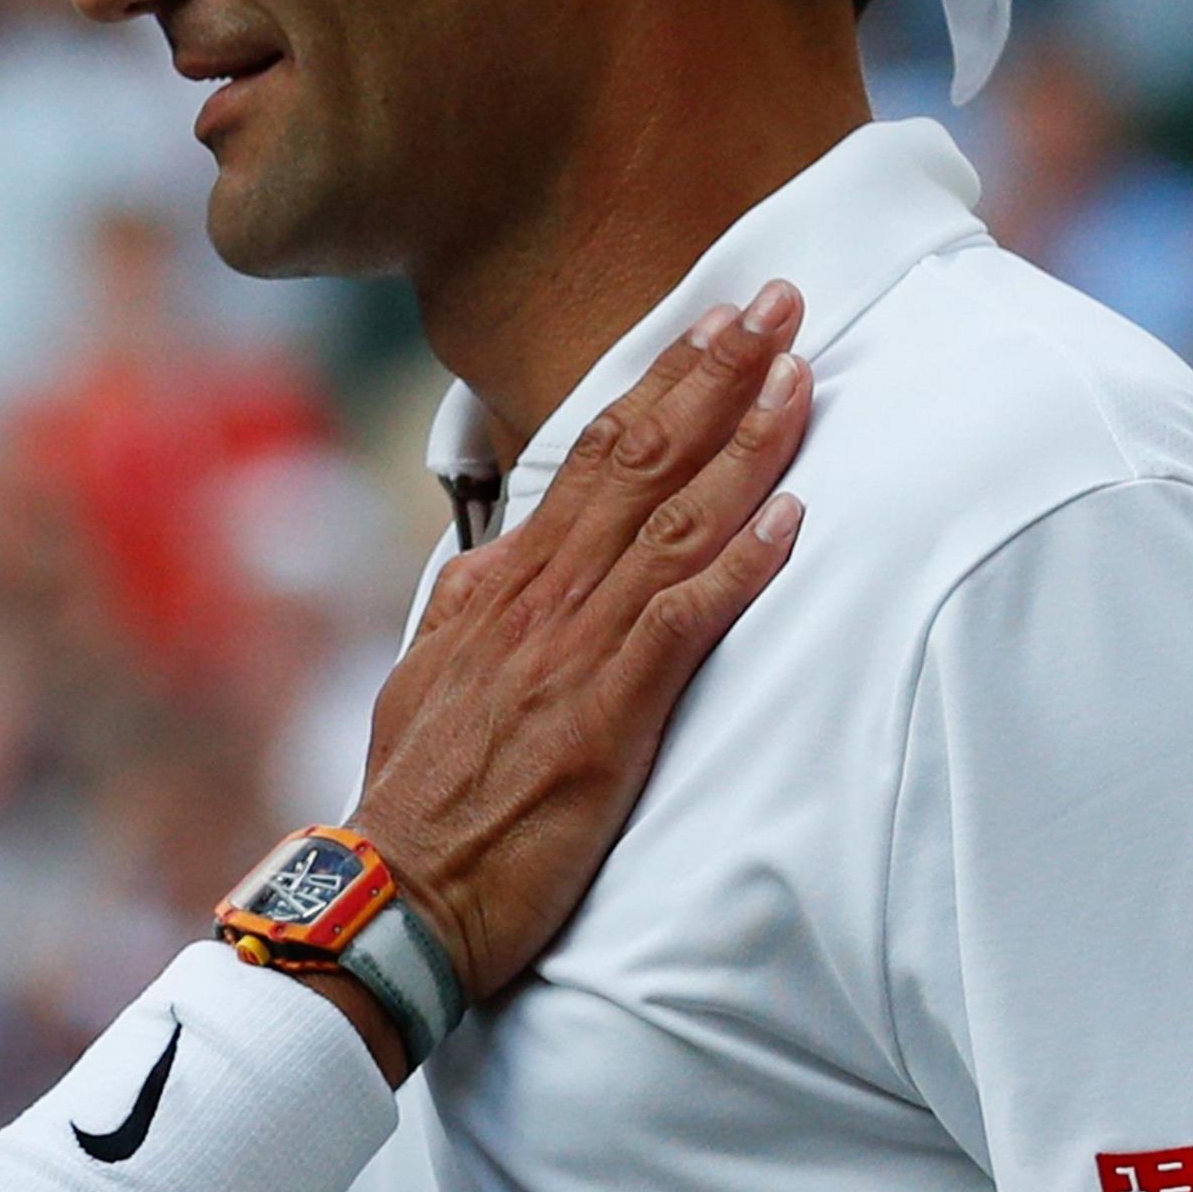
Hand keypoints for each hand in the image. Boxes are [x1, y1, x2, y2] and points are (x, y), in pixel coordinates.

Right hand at [353, 284, 812, 1001]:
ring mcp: (570, 651)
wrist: (392, 890)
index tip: (716, 325)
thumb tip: (491, 561)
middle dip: (715, 374)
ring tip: (800, 377)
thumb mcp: (427, 676)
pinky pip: (681, 622)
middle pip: (641, 461)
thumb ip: (467, 610)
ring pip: (671, 523)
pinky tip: (792, 520)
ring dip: (744, 445)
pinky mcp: (602, 716)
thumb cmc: (418, 799)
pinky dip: (740, 565)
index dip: (664, 383)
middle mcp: (538, 597)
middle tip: (779, 302)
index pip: (594, 455)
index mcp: (500, 582)